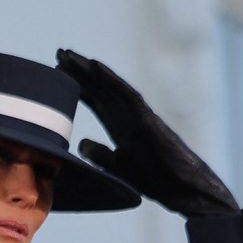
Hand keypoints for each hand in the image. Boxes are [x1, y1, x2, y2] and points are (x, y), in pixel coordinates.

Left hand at [55, 49, 239, 217]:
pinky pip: (126, 94)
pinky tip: (94, 65)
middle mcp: (128, 115)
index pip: (95, 100)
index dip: (78, 86)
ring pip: (110, 85)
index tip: (58, 72)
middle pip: (100, 88)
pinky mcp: (147, 119)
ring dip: (90, 69)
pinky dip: (110, 79)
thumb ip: (99, 154)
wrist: (183, 190)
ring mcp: (138, 114)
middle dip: (80, 71)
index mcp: (120, 126)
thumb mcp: (118, 166)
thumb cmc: (156, 179)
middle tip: (59, 53)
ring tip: (69, 54)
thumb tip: (80, 142)